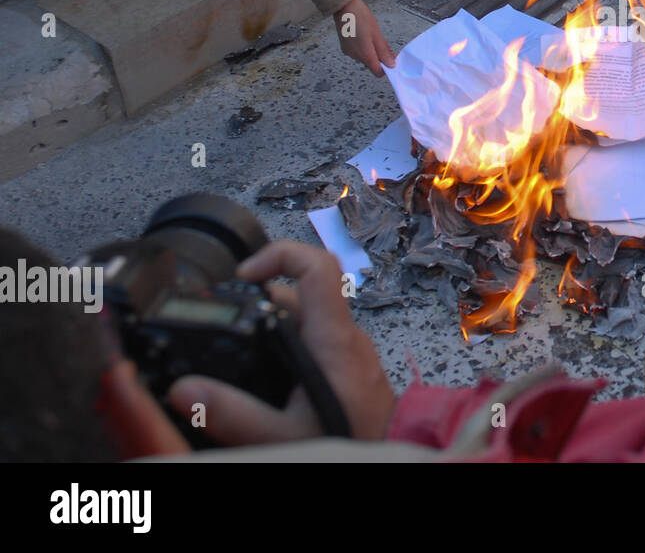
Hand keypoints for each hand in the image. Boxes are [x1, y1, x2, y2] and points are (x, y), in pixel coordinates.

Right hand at [167, 240, 395, 445]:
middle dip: (258, 305)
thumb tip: (185, 391)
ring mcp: (349, 350)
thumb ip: (232, 414)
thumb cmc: (352, 443)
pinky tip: (267, 373)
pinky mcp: (348, 366)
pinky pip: (314, 340)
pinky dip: (286, 346)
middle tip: (228, 330)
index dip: (278, 255)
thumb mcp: (282, 435)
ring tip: (241, 354)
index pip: (318, 266)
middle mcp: (345, 336)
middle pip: (300, 293)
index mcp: (333, 338)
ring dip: (271, 328)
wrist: (386, 461)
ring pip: (306, 318)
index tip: (244, 274)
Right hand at [334, 0, 395, 75]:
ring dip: (372, 51)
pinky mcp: (345, 46)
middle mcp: (355, 56)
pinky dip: (364, 47)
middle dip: (379, 56)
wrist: (343, 6)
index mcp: (364, 55)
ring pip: (365, 57)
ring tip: (372, 35)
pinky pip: (358, 51)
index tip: (391, 58)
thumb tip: (391, 65)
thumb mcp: (377, 34)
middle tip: (383, 42)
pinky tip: (364, 35)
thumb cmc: (360, 17)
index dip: (386, 67)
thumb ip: (384, 51)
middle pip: (371, 64)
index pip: (377, 72)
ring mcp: (349, 52)